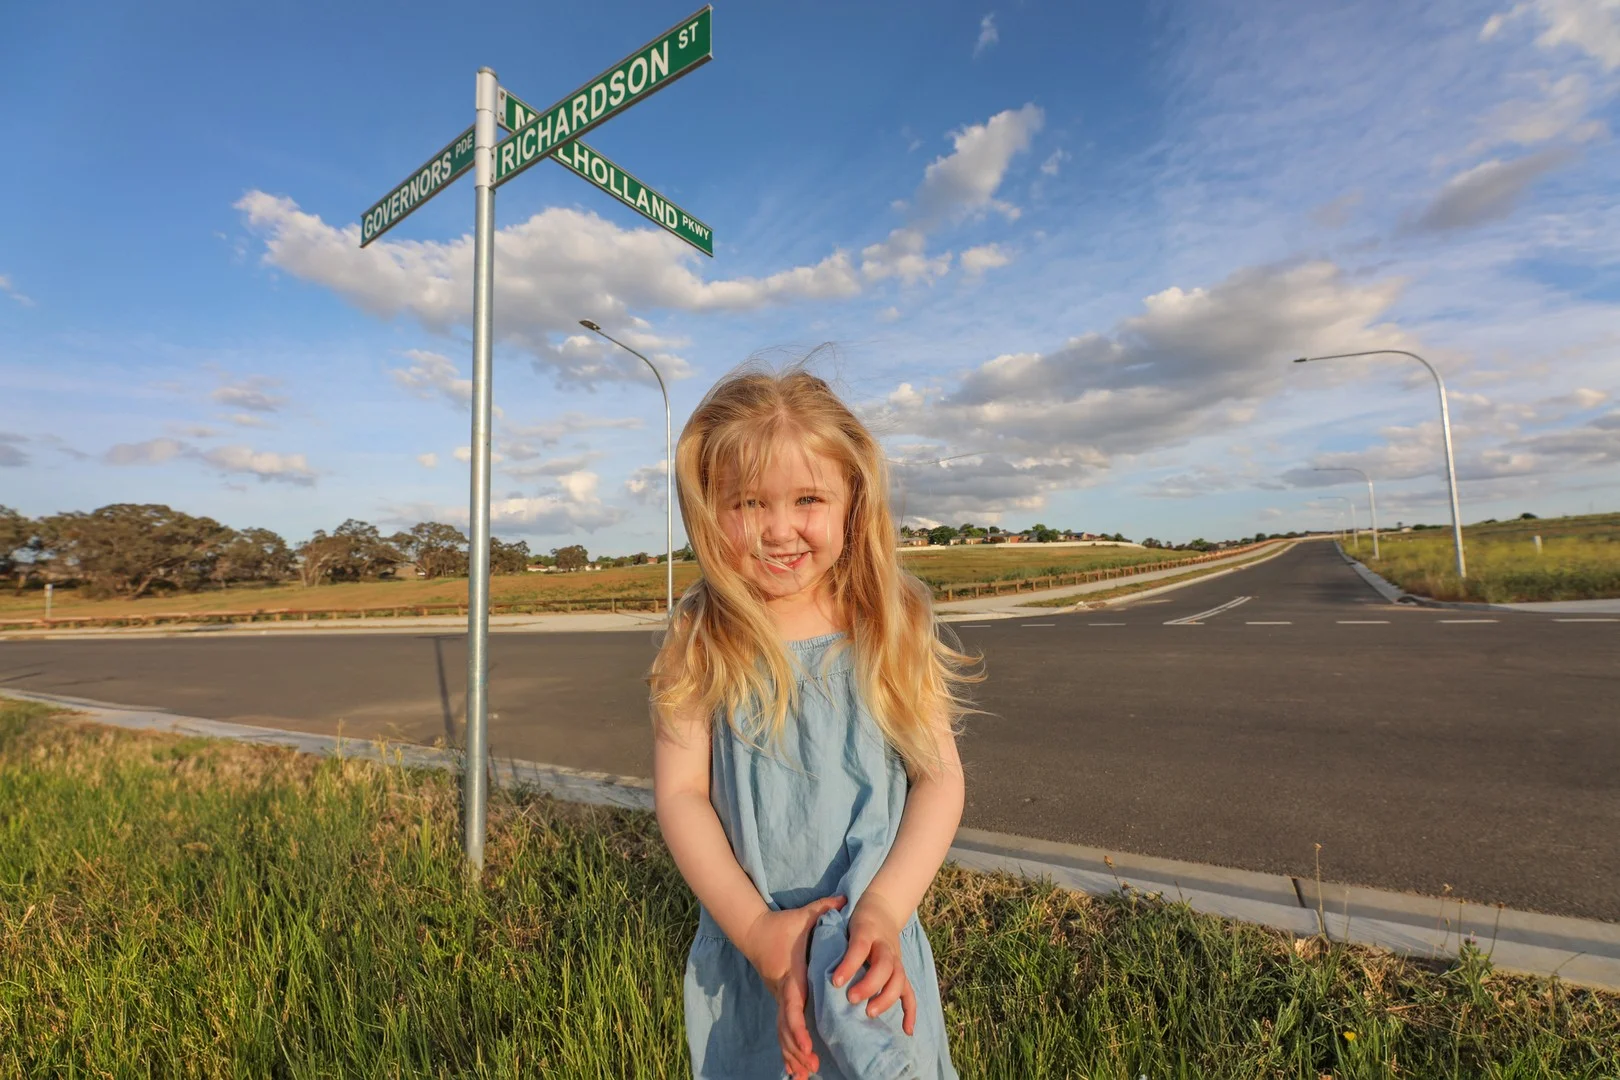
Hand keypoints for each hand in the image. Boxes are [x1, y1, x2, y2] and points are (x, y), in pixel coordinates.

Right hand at [741, 895, 845, 1079]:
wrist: (755, 931)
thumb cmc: (784, 925)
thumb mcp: (805, 915)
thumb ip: (825, 908)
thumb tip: (847, 898)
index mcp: (791, 976)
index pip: (793, 1007)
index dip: (799, 1028)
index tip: (808, 1045)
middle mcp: (783, 992)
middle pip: (786, 1027)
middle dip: (797, 1050)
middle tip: (812, 1068)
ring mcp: (779, 999)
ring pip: (782, 1033)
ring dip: (792, 1054)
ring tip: (805, 1075)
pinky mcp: (779, 1002)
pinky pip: (782, 1030)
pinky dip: (787, 1050)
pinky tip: (796, 1070)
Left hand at [830, 890, 915, 1034]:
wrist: (883, 908)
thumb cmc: (857, 919)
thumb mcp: (843, 918)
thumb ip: (829, 931)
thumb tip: (806, 945)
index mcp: (867, 932)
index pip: (860, 947)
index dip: (849, 965)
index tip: (835, 981)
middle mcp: (885, 946)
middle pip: (884, 966)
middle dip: (869, 985)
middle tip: (851, 999)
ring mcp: (896, 959)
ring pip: (898, 979)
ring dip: (886, 998)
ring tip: (869, 1013)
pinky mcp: (901, 971)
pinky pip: (909, 992)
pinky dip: (910, 1011)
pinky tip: (906, 1030)